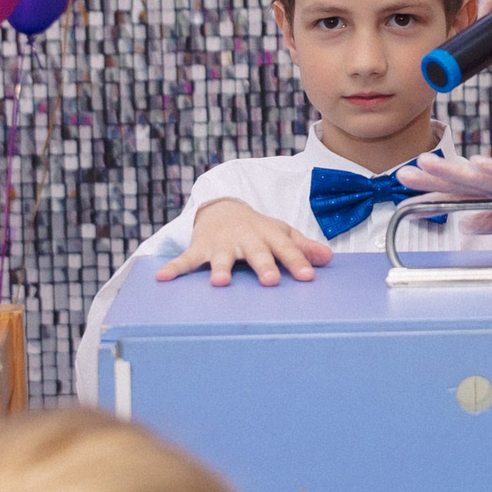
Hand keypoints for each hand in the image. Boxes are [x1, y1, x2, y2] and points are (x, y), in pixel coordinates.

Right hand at [155, 200, 333, 287]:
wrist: (224, 209)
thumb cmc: (258, 229)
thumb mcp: (281, 233)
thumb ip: (302, 247)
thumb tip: (328, 259)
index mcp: (269, 235)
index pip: (286, 248)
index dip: (297, 262)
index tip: (308, 277)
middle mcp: (246, 238)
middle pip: (257, 252)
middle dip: (263, 265)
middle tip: (270, 281)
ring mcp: (222, 244)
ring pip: (222, 257)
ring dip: (220, 269)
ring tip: (220, 283)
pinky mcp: (201, 249)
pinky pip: (187, 260)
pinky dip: (174, 268)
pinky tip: (163, 278)